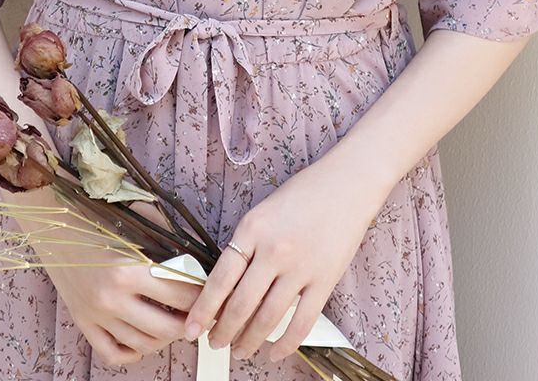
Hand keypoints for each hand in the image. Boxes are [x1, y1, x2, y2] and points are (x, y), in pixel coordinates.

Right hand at [9, 192, 197, 367]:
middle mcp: (112, 298)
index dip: (201, 294)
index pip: (180, 292)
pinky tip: (144, 339)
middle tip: (198, 314)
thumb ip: (165, 236)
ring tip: (176, 324)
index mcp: (128, 269)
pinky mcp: (83, 323)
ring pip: (144, 344)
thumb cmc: (95, 217)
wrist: (52, 224)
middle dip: (189, 322)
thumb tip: (196, 255)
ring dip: (166, 338)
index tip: (211, 291)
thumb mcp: (134, 220)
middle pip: (167, 326)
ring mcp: (97, 315)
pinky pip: (114, 353)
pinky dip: (134, 352)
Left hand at [182, 157, 384, 363]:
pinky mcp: (325, 281)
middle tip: (214, 343)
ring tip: (240, 351)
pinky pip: (302, 323)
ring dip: (250, 341)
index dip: (203, 310)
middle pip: (241, 305)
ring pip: (268, 319)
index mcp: (252, 229)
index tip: (190, 329)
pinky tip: (275, 352)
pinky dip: (286, 344)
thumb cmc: (302, 194)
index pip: (220, 279)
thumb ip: (246, 245)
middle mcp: (273, 250)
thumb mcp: (263, 212)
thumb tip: (226, 287)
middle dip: (223, 331)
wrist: (346, 184)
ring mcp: (300, 267)